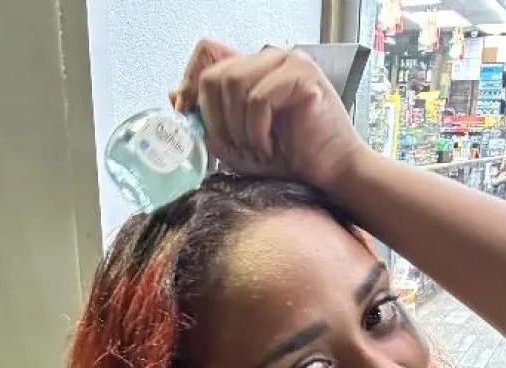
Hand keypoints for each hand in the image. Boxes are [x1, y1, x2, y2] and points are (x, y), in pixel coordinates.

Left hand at [169, 39, 364, 190]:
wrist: (330, 175)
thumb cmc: (289, 160)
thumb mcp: (237, 143)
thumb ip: (209, 120)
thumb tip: (175, 97)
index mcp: (254, 68)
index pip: (208, 53)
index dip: (190, 83)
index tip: (186, 114)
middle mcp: (270, 58)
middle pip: (215, 74)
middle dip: (216, 119)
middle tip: (236, 147)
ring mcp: (288, 62)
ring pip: (234, 84)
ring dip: (238, 128)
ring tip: (257, 149)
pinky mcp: (302, 76)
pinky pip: (258, 99)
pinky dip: (257, 131)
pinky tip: (271, 146)